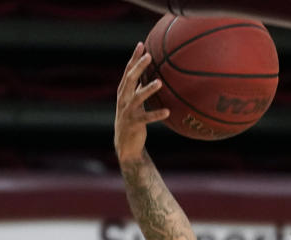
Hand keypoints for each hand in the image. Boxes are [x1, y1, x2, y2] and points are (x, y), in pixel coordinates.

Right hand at [114, 42, 169, 163]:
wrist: (125, 144)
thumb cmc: (133, 118)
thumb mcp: (134, 101)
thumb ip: (139, 88)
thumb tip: (152, 74)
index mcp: (123, 92)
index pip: (128, 71)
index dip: (134, 58)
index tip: (140, 44)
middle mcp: (123, 99)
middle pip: (130, 79)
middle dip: (138, 67)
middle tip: (148, 56)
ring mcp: (127, 111)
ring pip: (137, 98)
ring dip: (148, 89)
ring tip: (159, 82)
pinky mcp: (133, 124)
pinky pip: (146, 118)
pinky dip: (156, 114)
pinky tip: (167, 112)